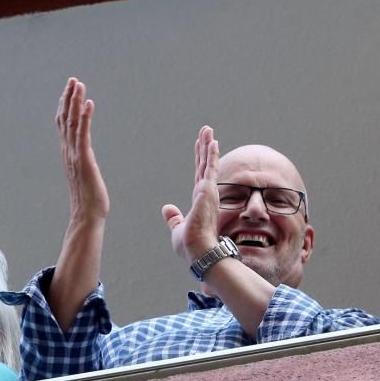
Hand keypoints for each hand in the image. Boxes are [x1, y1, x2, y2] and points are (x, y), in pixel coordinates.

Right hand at [57, 77, 108, 223]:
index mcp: (68, 154)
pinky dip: (85, 118)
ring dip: (75, 102)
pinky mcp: (84, 161)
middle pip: (65, 119)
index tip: (69, 89)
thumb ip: (82, 164)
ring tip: (79, 85)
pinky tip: (89, 104)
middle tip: (73, 79)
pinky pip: (83, 135)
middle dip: (68, 98)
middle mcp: (68, 152)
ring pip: (72, 123)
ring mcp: (75, 156)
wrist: (86, 216)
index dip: (65, 105)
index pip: (64, 124)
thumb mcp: (84, 175)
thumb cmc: (88, 200)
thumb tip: (84, 159)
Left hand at [161, 126, 220, 262]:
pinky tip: (213, 142)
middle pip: (205, 165)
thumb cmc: (190, 244)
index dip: (200, 160)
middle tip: (206, 131)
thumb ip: (174, 217)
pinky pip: (210, 168)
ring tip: (208, 130)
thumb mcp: (178, 228)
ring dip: (208, 146)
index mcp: (199, 200)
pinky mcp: (207, 190)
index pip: (199, 175)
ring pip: (208, 163)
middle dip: (205, 148)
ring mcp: (208, 191)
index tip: (201, 146)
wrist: (197, 250)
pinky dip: (211, 154)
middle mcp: (205, 193)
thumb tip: (166, 208)